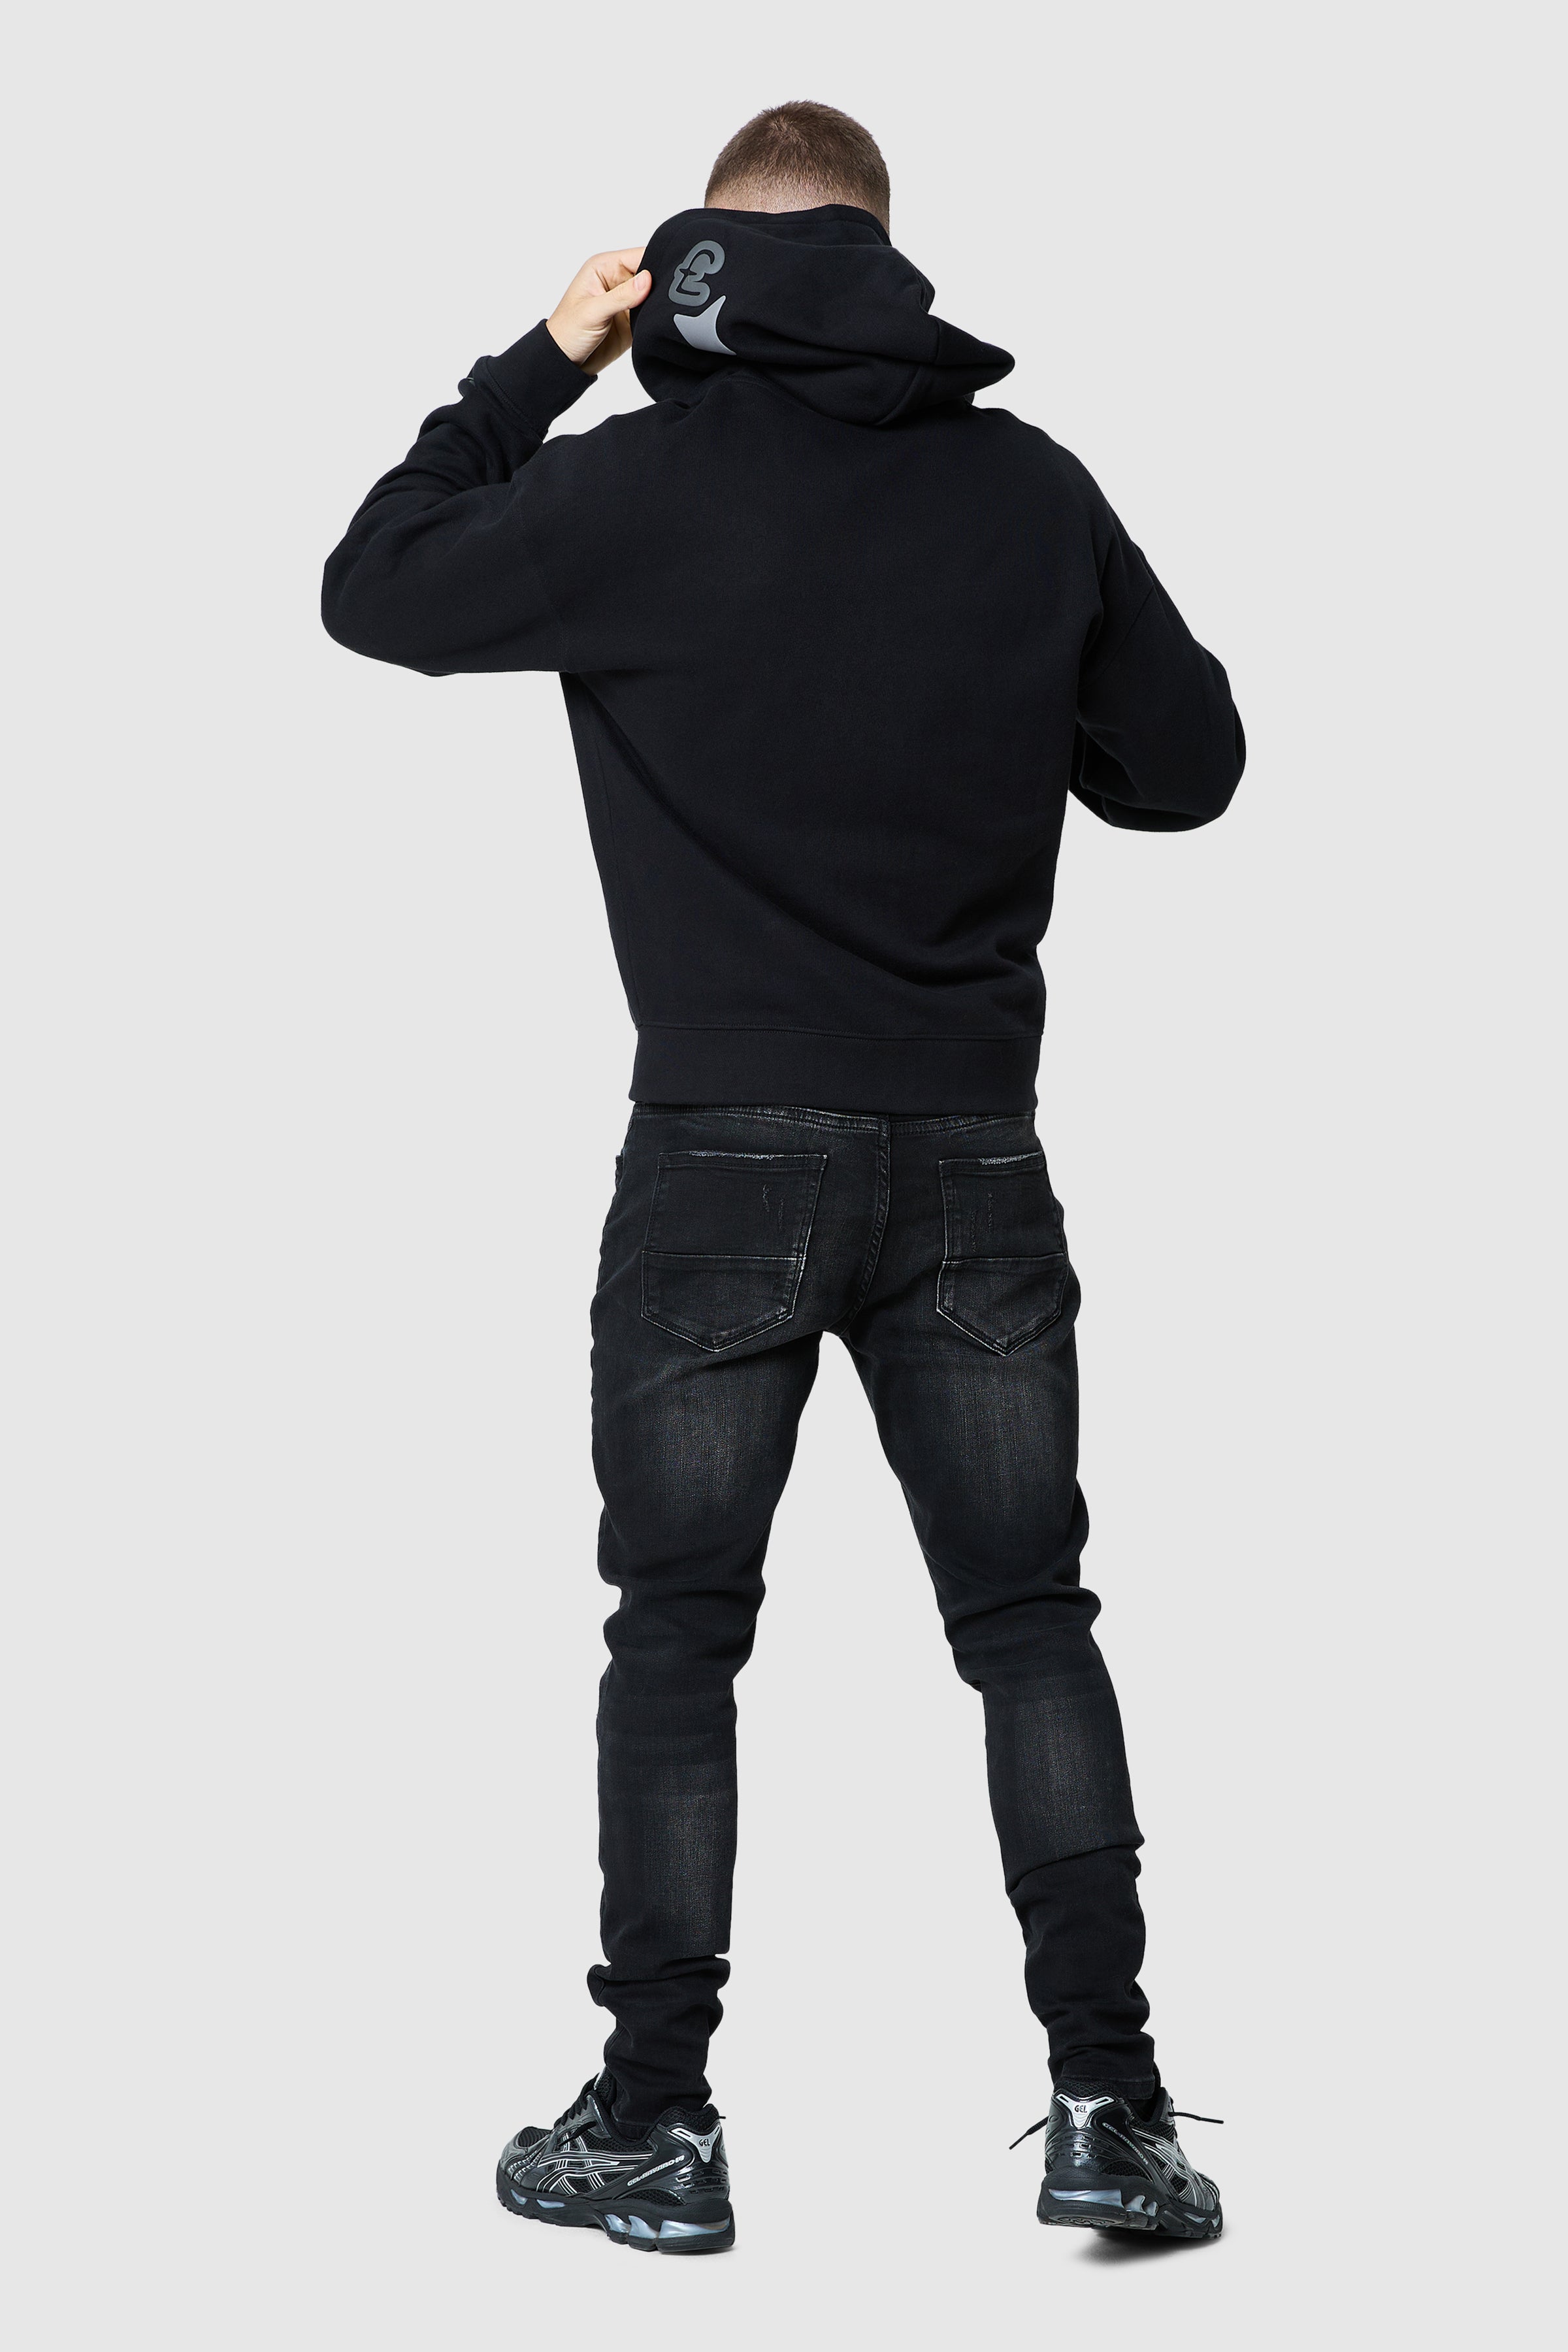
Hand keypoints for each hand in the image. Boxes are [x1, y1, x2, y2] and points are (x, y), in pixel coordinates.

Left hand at [546, 248, 650, 374]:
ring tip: (652, 314)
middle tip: (660, 299)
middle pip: (650, 274)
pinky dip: (656, 319)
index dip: (654, 263)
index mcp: (605, 267)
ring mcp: (626, 301)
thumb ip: (621, 295)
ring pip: (653, 295)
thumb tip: (647, 279)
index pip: (638, 256)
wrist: (566, 362)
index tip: (666, 277)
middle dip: (659, 285)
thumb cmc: (567, 330)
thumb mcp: (593, 311)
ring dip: (657, 304)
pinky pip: (652, 315)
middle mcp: (617, 281)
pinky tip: (654, 324)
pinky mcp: (633, 320)